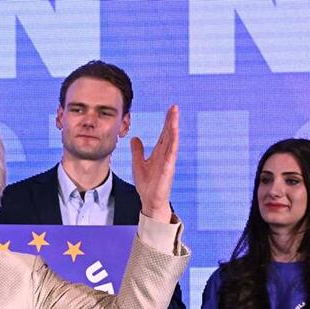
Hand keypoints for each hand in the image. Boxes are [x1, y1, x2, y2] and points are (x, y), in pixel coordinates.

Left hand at [130, 105, 178, 222]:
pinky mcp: (168, 168)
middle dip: (172, 120)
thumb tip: (135, 138)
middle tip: (174, 107)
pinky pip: (172, 153)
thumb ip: (138, 151)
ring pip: (172, 140)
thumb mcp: (138, 163)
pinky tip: (174, 133)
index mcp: (159, 153)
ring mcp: (168, 161)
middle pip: (170, 134)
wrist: (150, 200)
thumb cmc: (147, 184)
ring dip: (174, 127)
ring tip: (175, 115)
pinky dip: (173, 143)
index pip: (164, 134)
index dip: (167, 122)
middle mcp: (166, 155)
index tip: (171, 109)